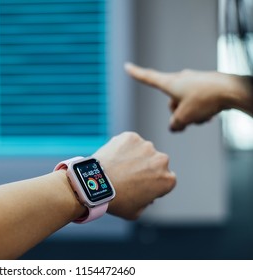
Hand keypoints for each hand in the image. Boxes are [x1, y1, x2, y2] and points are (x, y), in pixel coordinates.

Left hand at [92, 132, 175, 219]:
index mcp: (168, 180)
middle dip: (146, 168)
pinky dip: (122, 147)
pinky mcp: (131, 136)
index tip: (140, 187)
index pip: (165, 180)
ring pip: (142, 151)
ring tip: (118, 167)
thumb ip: (146, 202)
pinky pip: (128, 142)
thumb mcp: (137, 212)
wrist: (95, 184)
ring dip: (134, 157)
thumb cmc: (116, 201)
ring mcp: (146, 146)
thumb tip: (145, 195)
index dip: (153, 184)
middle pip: (156, 163)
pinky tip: (113, 158)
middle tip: (128, 176)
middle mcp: (161, 160)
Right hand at [124, 63, 248, 130]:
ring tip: (203, 118)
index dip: (136, 74)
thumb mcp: (184, 118)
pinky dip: (201, 109)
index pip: (148, 78)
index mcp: (170, 83)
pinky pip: (197, 100)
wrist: (233, 91)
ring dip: (191, 113)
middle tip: (187, 122)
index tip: (127, 66)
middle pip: (171, 100)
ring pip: (185, 102)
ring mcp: (195, 81)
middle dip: (177, 113)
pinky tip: (211, 115)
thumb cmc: (206, 100)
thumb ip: (174, 124)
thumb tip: (175, 126)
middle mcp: (181, 79)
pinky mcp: (207, 85)